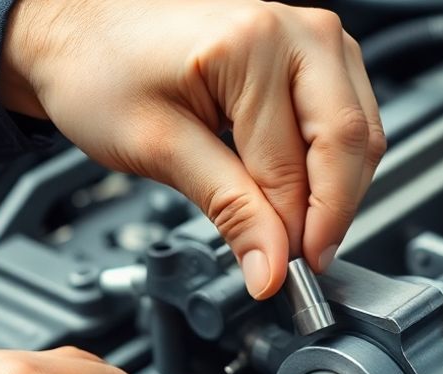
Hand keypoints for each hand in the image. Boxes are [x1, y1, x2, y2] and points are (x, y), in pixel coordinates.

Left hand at [0, 0, 384, 298]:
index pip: (297, 163)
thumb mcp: (158, 148)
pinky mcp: (315, 55)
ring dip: (336, 192)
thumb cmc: (101, 69)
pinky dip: (330, 167)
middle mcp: (298, 31)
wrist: (82, 33)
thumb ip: (227, 208)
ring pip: (361, 134)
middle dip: (329, 213)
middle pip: (350, 142)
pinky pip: (348, 120)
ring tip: (293, 232)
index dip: (295, 231)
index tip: (283, 274)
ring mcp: (313, 38)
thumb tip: (271, 267)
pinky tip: (298, 195)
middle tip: (300, 262)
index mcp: (254, 44)